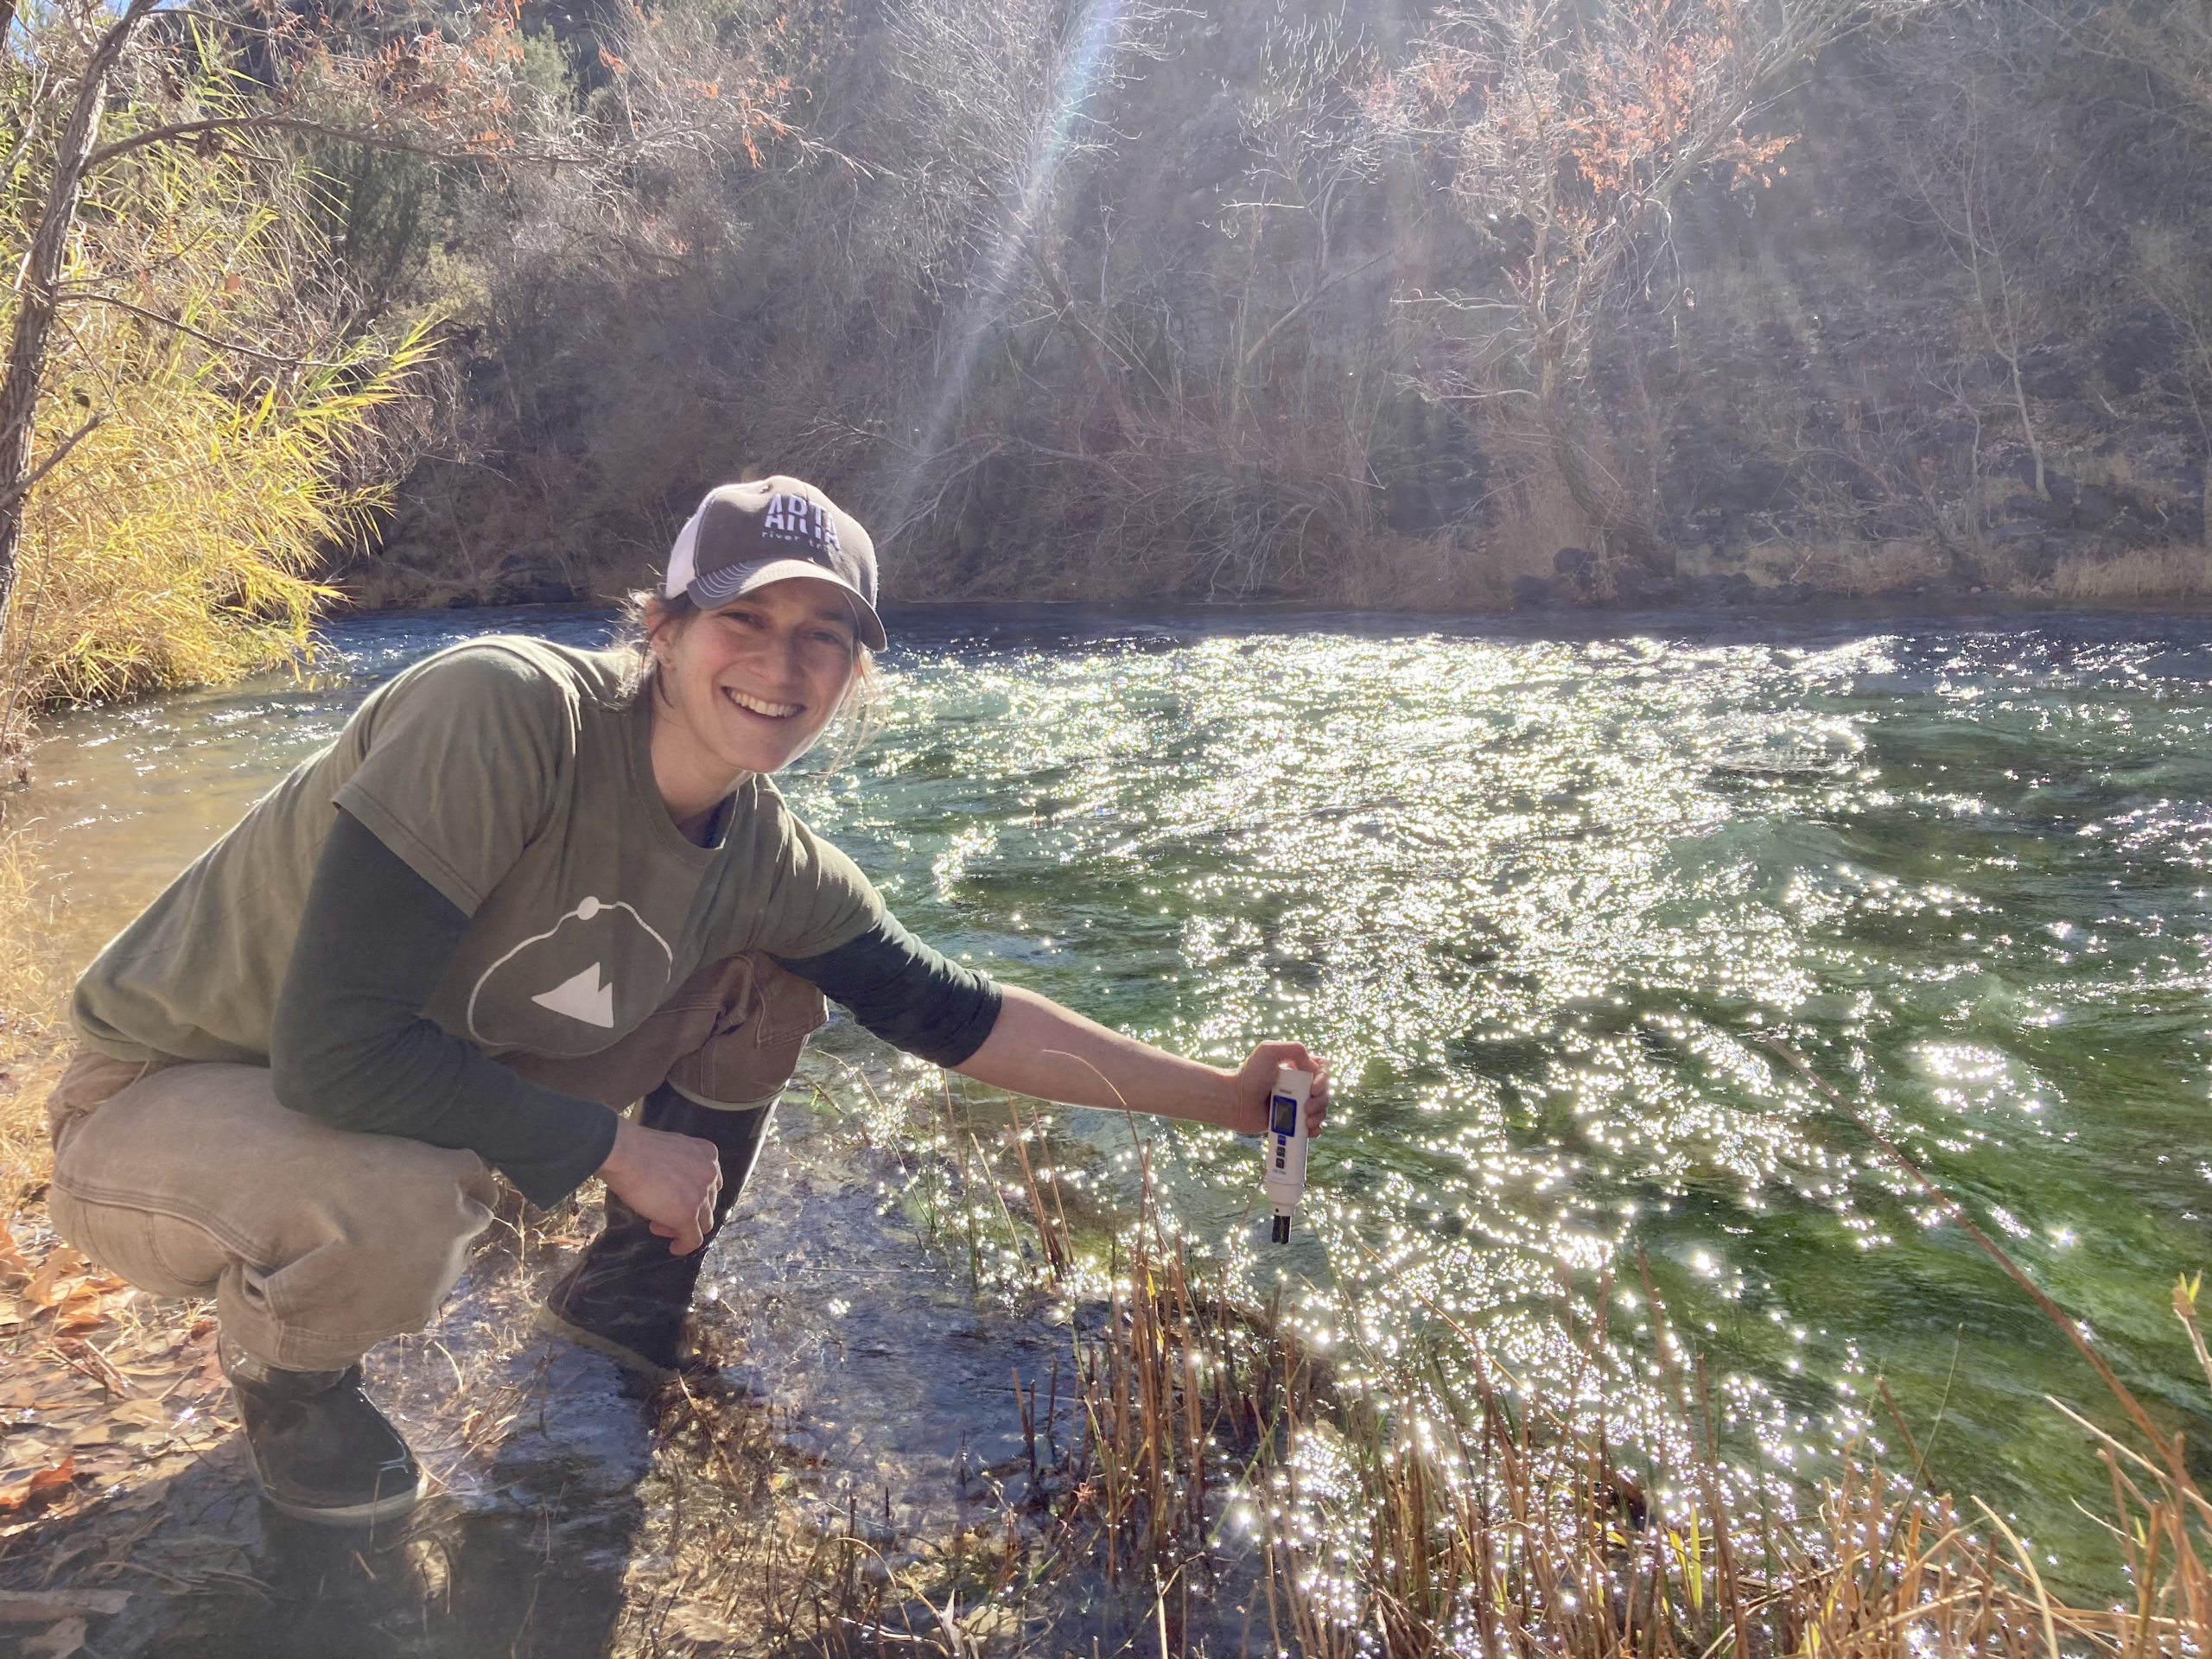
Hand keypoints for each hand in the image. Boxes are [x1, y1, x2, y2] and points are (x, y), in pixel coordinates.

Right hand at [596, 1116, 720, 1253]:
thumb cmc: (635, 1150)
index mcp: (707, 1154)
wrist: (625, 1154)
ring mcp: (701, 1194)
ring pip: (704, 1223)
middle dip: (687, 1212)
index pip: (710, 1183)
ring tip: (657, 1226)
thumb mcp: (669, 1152)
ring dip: (683, 1228)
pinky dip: (685, 1246)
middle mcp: (710, 1173)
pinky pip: (694, 1239)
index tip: (673, 1199)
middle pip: (708, 1203)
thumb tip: (672, 1187)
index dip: (693, 1195)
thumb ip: (679, 1167)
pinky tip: (674, 1247)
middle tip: (661, 1215)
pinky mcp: (687, 1214)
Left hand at [1227, 1042, 1330, 1138]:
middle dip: (1321, 1101)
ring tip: (1306, 1121)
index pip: (1321, 1069)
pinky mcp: (1289, 1121)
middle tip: (1306, 1108)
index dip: (1323, 1079)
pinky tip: (1311, 1131)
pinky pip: (1310, 1127)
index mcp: (1296, 1067)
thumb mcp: (1269, 1051)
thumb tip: (1313, 1068)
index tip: (1313, 1088)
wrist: (1234, 1101)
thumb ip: (1295, 1049)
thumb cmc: (1249, 1075)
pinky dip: (1315, 1129)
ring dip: (1319, 1116)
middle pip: (1323, 1092)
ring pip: (1320, 1110)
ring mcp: (1295, 1103)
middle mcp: (1297, 1084)